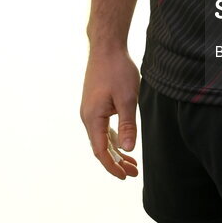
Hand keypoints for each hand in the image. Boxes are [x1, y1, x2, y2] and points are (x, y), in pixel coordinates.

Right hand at [80, 46, 140, 179]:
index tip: (125, 176)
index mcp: (92, 118)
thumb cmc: (118, 70)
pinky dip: (113, 137)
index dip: (112, 166)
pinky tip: (123, 142)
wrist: (106, 47)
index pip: (101, 151)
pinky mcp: (95, 103)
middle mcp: (88, 116)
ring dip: (116, 150)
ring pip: (102, 137)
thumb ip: (127, 125)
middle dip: (116, 161)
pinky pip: (103, 127)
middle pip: (101, 147)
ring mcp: (90, 109)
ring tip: (131, 162)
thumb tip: (128, 150)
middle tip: (133, 173)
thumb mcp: (128, 98)